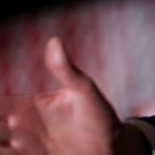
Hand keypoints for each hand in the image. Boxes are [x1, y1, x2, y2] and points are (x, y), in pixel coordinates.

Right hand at [0, 36, 123, 153]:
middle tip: (2, 123)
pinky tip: (7, 150)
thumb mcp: (82, 90)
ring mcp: (24, 148)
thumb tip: (54, 40)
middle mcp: (19, 129)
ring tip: (1, 141)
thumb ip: (64, 69)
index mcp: (26, 108)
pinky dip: (4, 154)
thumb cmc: (98, 115)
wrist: (113, 147)